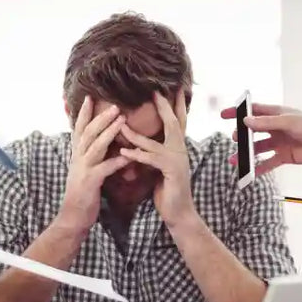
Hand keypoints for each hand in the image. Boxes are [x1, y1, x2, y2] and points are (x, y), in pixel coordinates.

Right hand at [57, 96, 129, 231]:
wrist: (73, 217)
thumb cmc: (83, 194)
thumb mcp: (84, 171)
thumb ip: (91, 157)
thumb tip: (100, 144)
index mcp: (76, 155)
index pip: (79, 129)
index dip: (84, 113)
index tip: (90, 97)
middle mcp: (77, 158)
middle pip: (88, 132)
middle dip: (100, 117)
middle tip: (115, 104)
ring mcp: (82, 170)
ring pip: (95, 146)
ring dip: (108, 132)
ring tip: (122, 120)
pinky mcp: (90, 182)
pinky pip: (105, 168)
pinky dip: (117, 161)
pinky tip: (129, 156)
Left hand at [119, 90, 195, 226]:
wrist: (178, 213)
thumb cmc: (167, 190)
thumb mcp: (160, 167)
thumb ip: (155, 153)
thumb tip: (142, 142)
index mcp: (178, 148)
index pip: (178, 121)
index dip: (176, 105)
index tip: (175, 88)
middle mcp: (181, 151)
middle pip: (173, 123)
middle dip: (165, 106)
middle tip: (156, 91)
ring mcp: (177, 160)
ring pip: (155, 141)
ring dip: (136, 133)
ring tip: (121, 123)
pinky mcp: (170, 172)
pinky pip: (151, 159)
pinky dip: (136, 155)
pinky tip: (124, 151)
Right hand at [220, 103, 301, 174]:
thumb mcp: (289, 122)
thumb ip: (267, 123)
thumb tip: (245, 122)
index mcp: (276, 114)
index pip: (253, 112)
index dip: (238, 113)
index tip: (224, 115)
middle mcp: (275, 128)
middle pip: (253, 132)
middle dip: (241, 136)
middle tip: (235, 140)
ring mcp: (279, 143)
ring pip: (258, 149)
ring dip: (246, 154)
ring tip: (235, 160)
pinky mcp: (284, 156)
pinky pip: (268, 163)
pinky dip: (258, 168)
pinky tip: (249, 173)